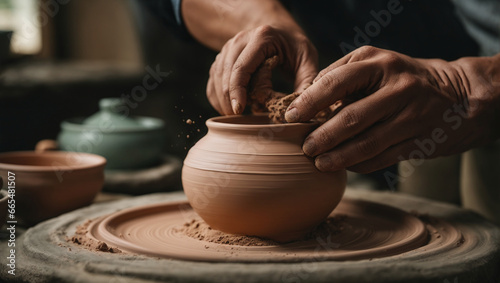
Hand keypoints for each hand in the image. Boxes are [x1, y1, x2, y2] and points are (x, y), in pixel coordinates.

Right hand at [207, 25, 317, 114]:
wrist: (279, 31)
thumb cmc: (294, 46)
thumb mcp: (308, 59)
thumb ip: (306, 83)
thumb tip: (297, 111)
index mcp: (262, 37)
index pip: (241, 67)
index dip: (237, 91)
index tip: (239, 111)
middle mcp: (240, 40)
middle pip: (225, 74)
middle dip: (229, 100)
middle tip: (240, 118)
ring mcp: (228, 48)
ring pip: (217, 78)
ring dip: (224, 100)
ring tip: (240, 114)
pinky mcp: (222, 58)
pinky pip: (213, 81)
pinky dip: (218, 98)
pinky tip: (230, 108)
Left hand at [285, 46, 499, 172]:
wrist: (461, 96)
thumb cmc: (404, 78)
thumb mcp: (377, 63)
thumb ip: (342, 75)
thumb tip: (306, 99)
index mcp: (380, 64)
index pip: (337, 82)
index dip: (310, 101)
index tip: (291, 117)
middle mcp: (398, 88)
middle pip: (351, 117)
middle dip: (323, 136)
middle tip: (305, 148)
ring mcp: (411, 116)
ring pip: (367, 143)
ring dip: (339, 157)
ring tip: (319, 164)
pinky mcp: (419, 141)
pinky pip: (382, 157)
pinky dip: (359, 164)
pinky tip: (345, 166)